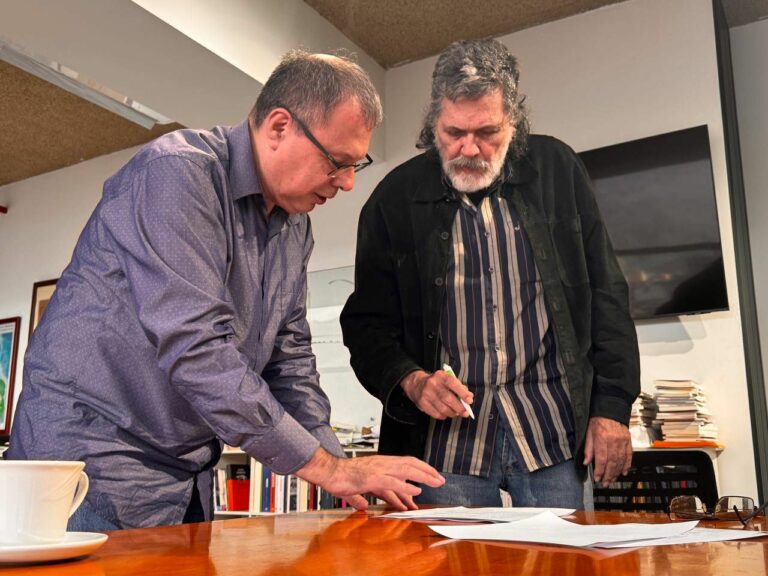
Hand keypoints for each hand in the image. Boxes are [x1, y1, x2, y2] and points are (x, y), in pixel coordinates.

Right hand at [296, 448, 444, 510]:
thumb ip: (362, 496)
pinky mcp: (373, 478)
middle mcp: (382, 464)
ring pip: (406, 470)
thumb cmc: (340, 478)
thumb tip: (365, 505)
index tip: (431, 475)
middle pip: (410, 464)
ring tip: (436, 482)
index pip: (406, 462)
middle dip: (427, 471)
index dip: (420, 468)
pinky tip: (416, 491)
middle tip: (440, 480)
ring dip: (423, 476)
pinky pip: (393, 482)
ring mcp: (379, 470)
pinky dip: (406, 486)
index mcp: (380, 464)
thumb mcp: (355, 488)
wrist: (328, 472)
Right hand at [400, 369, 473, 419]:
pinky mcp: (422, 404)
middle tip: (465, 412)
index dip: (462, 393)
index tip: (469, 400)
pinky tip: (446, 414)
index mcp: (440, 376)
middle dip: (459, 407)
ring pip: (443, 408)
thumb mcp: (447, 379)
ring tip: (456, 413)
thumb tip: (469, 397)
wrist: (416, 384)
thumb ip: (459, 387)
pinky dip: (444, 416)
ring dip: (452, 413)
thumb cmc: (437, 382)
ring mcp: (426, 394)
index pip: (453, 383)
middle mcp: (432, 384)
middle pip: (448, 398)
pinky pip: (436, 414)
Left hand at [583, 416, 631, 485]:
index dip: (600, 471)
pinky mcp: (628, 441)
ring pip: (621, 461)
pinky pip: (629, 455)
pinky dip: (627, 465)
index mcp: (602, 438)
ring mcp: (623, 441)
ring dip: (617, 473)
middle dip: (609, 475)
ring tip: (613, 480)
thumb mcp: (588, 432)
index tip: (597, 478)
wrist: (610, 409)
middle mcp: (614, 441)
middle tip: (606, 484)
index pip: (602, 459)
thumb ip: (588, 449)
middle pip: (612, 462)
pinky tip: (624, 472)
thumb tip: (586, 462)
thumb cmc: (597, 420)